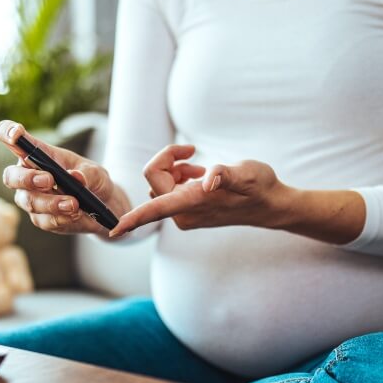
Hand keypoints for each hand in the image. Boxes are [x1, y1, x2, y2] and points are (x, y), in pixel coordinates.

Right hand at [0, 120, 128, 235]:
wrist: (102, 206)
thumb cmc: (92, 180)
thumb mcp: (95, 172)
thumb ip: (86, 173)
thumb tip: (76, 177)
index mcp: (37, 153)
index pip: (12, 138)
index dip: (7, 133)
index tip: (16, 135)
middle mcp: (28, 175)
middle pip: (11, 176)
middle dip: (27, 178)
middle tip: (49, 180)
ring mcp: (31, 198)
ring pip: (29, 201)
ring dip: (51, 202)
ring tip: (73, 203)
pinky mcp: (40, 218)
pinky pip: (44, 219)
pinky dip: (61, 217)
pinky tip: (75, 214)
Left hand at [110, 144, 294, 236]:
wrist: (270, 204)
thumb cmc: (260, 187)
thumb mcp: (247, 174)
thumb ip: (226, 174)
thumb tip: (209, 180)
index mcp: (192, 204)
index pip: (153, 211)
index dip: (132, 220)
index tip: (113, 231)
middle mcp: (183, 213)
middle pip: (154, 179)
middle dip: (167, 160)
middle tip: (192, 151)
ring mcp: (184, 213)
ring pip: (160, 182)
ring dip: (175, 168)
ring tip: (199, 166)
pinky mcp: (186, 210)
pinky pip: (168, 188)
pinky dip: (179, 175)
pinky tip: (198, 174)